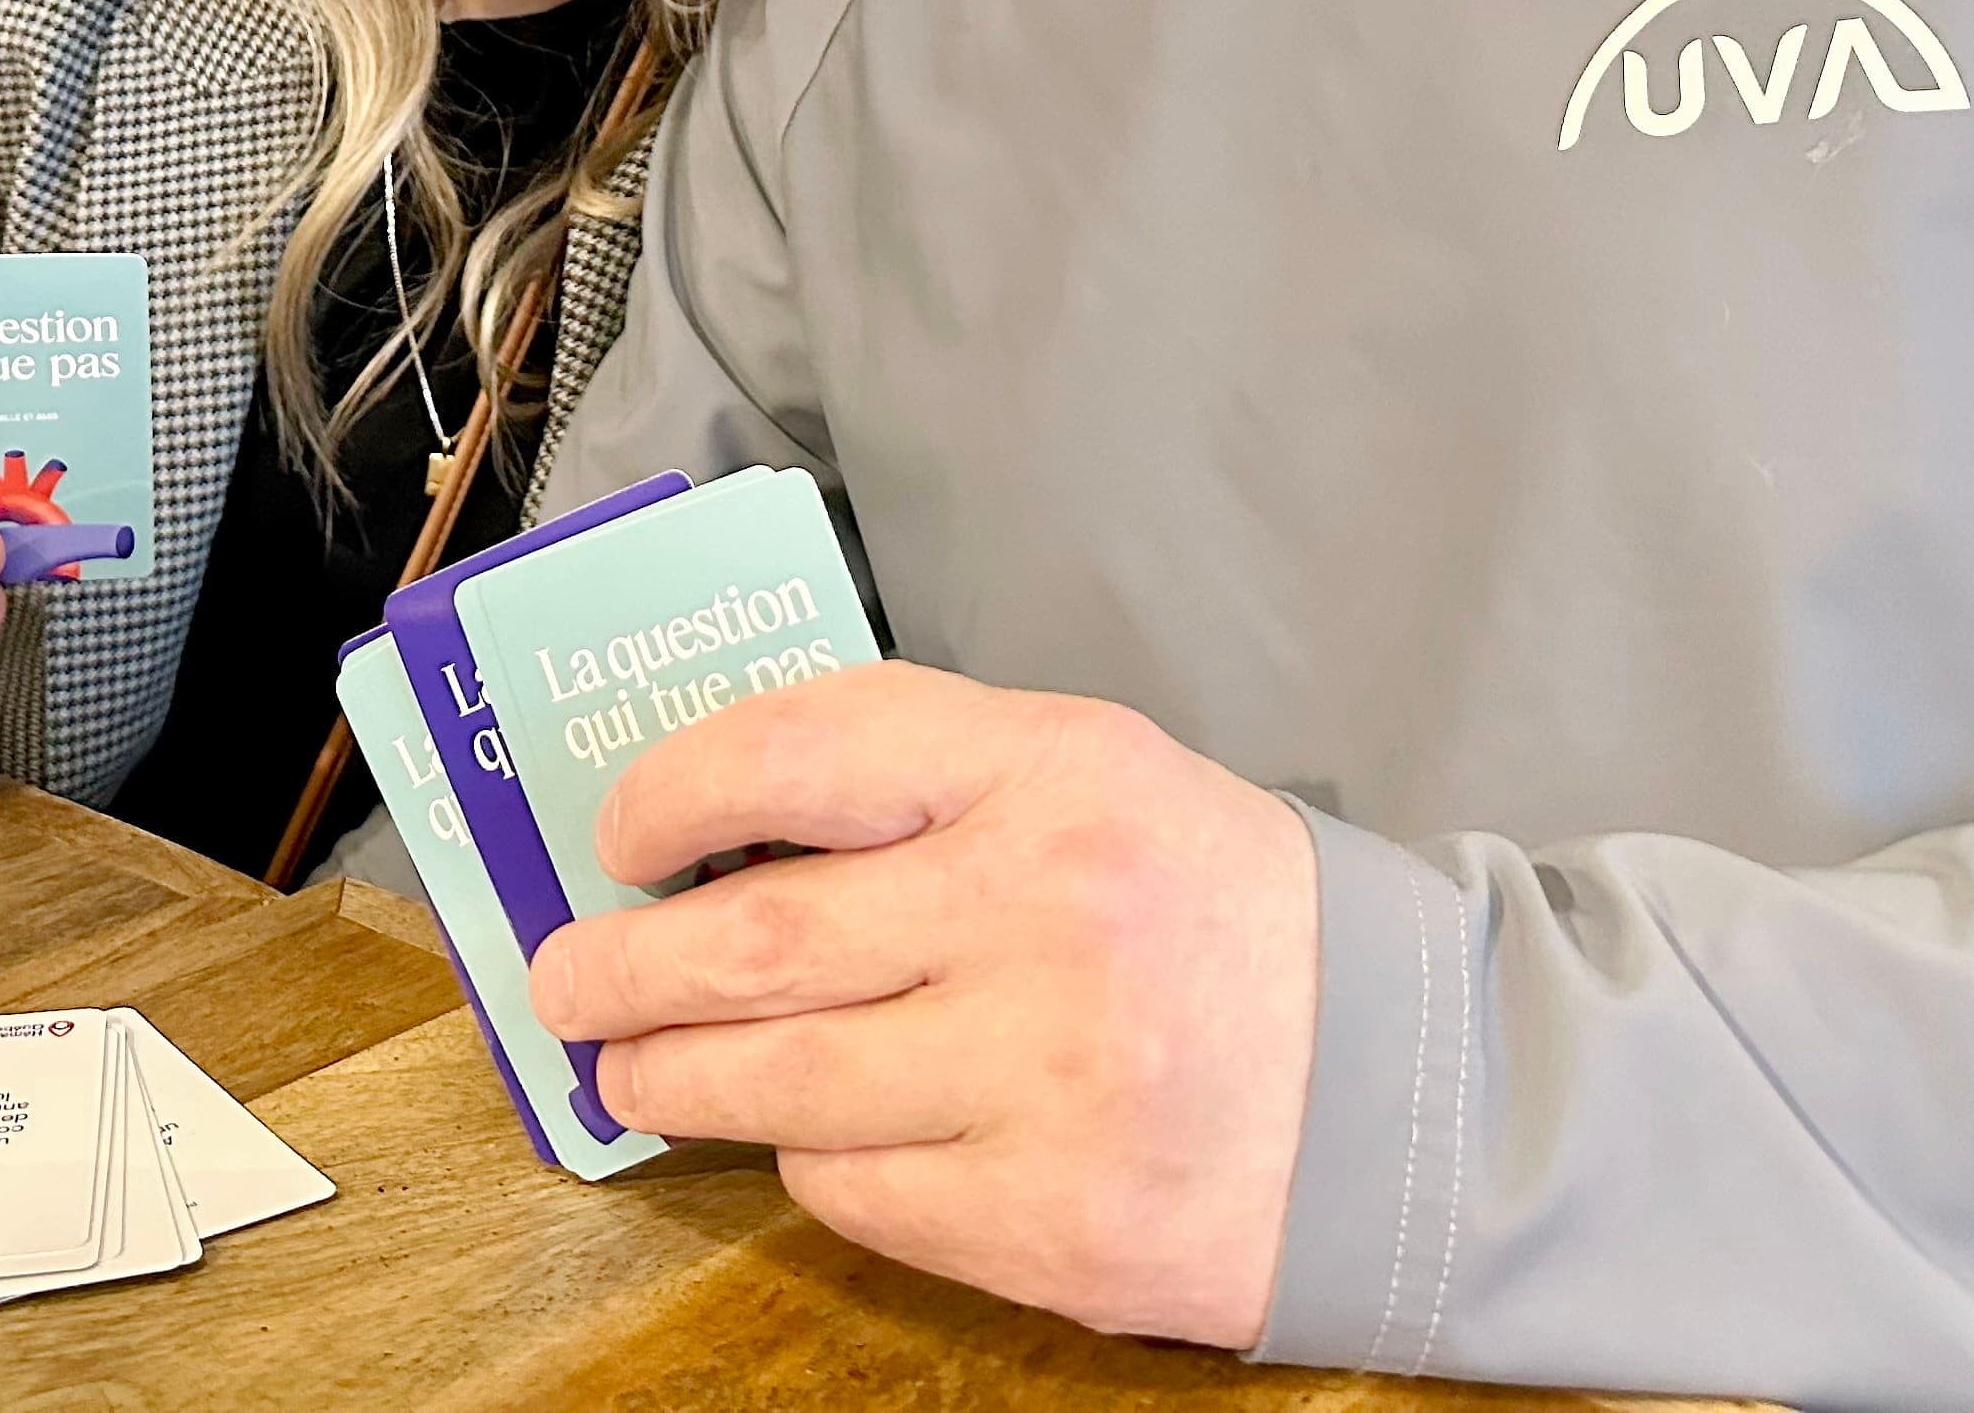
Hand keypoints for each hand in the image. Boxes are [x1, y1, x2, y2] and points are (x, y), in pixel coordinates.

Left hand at [524, 662, 1320, 1350]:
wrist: (1408, 1087)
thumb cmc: (1204, 909)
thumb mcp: (1085, 777)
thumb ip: (916, 781)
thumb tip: (706, 830)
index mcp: (1050, 772)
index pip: (801, 750)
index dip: (673, 790)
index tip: (618, 835)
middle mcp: (1047, 914)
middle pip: (757, 942)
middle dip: (623, 969)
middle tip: (565, 981)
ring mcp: (1053, 1079)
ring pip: (781, 1083)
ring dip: (674, 1078)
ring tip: (633, 1070)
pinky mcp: (1059, 1223)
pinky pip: (859, 1189)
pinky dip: (807, 1160)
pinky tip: (805, 1135)